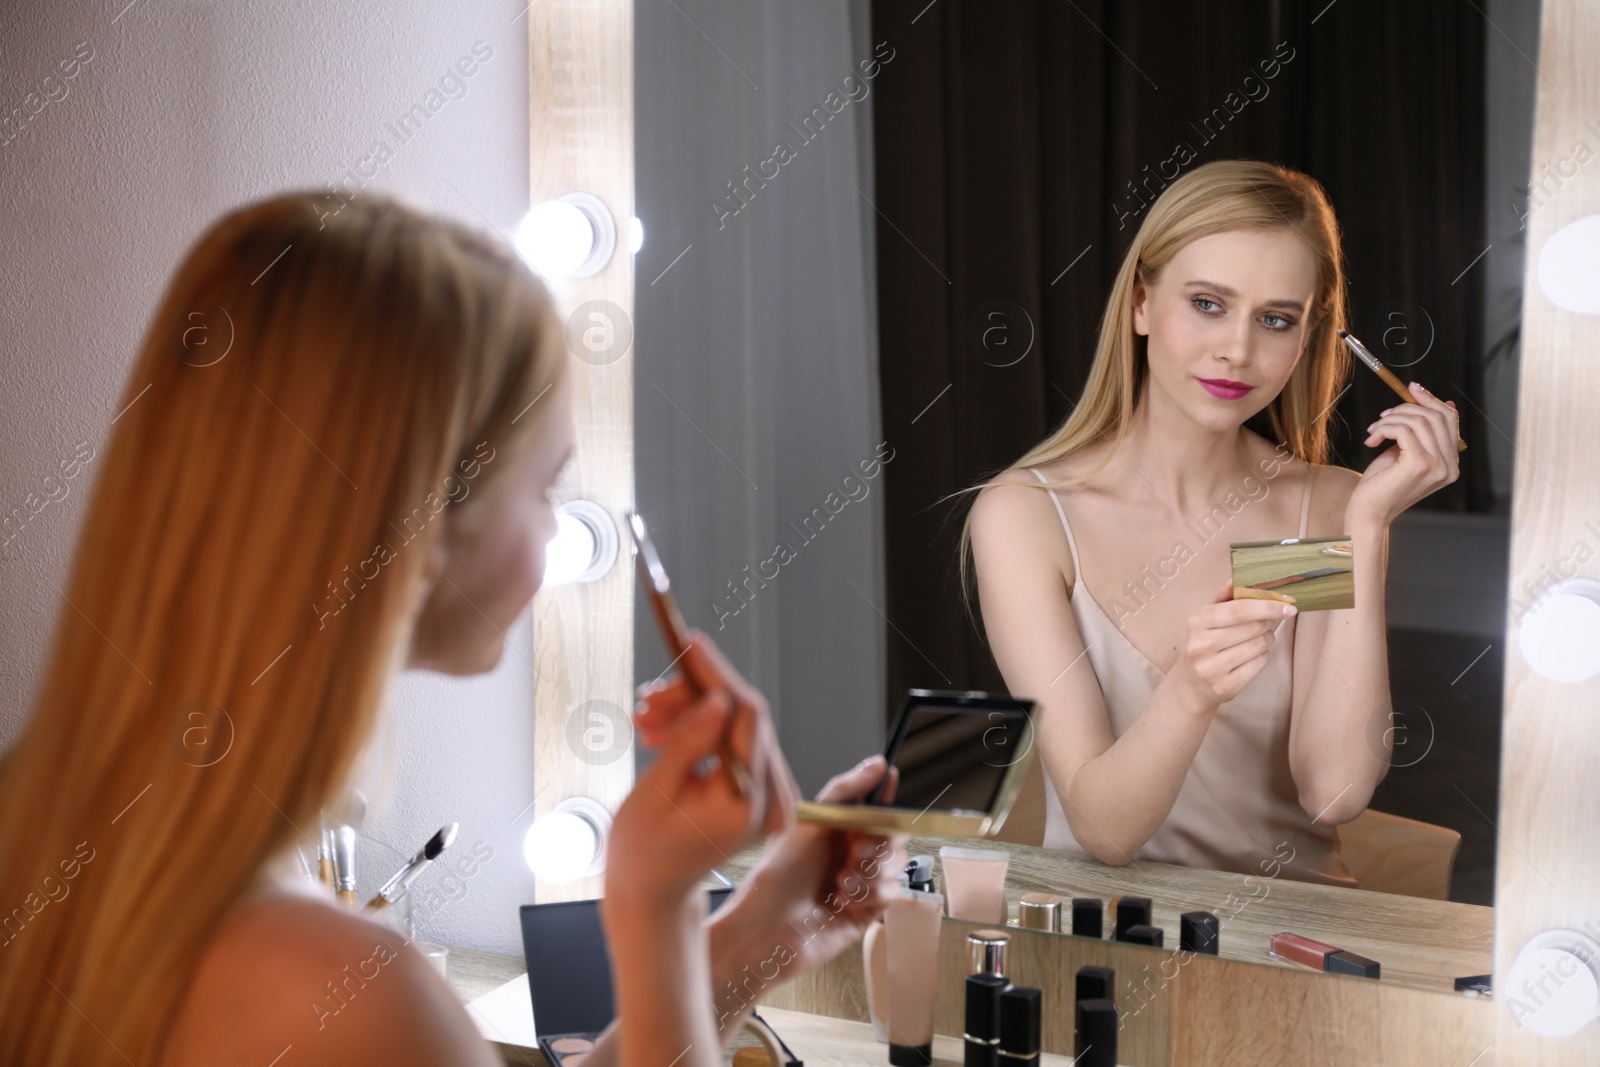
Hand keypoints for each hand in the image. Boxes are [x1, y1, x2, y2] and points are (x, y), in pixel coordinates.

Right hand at [607, 631, 796, 904]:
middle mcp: (771, 801)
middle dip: (695, 697)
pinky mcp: (754, 793)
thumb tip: (718, 698)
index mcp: (751, 804)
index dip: (718, 674)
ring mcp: (766, 798)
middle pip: (744, 719)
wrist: (650, 894)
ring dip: (691, 714)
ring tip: (646, 719)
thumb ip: (692, 743)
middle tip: (651, 697)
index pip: (747, 717)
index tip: (690, 643)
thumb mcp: (658, 792)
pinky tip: (662, 733)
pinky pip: (731, 746)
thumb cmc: (643, 851)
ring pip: (735, 728)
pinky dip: (699, 734)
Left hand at [705, 755, 906, 1033]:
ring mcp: (860, 883)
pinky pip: (891, 894)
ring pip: (896, 865)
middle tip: (855, 850)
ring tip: (841, 881)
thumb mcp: (809, 822)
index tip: (890, 778)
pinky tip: (844, 899)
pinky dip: (872, 894)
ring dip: (873, 871)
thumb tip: (877, 763)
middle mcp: (849, 855)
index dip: (884, 793)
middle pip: (893, 836)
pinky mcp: (866, 912)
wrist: (765, 928)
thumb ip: (845, 791)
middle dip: (879, 841)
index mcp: (836, 831)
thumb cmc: (776, 875)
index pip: (872, 806)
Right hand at [1168, 583, 1297, 708]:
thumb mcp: (1208, 618)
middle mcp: (1201, 645)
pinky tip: (1252, 657)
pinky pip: (1259, 665)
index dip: (1267, 606)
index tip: (1289, 607)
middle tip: (1268, 624)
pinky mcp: (1225, 686)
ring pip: (1259, 646)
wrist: (1193, 682)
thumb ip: (1223, 598)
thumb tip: (1234, 579)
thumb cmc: (1206, 643)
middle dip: (1268, 624)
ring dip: (1266, 641)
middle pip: (1253, 628)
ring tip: (1258, 641)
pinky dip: (1262, 658)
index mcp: (1198, 622)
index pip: (1239, 610)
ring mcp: (1211, 668)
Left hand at [1349, 381, 1460, 526]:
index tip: (1412, 388)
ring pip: (1418, 421)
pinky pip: (1404, 430)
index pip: (1450, 420)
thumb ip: (1422, 432)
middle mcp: (1449, 466)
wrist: (1368, 511)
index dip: (1431, 400)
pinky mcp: (1419, 465)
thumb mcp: (1405, 451)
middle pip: (1436, 416)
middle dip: (1406, 408)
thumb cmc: (1383, 483)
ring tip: (1375, 430)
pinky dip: (1385, 428)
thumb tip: (1443, 403)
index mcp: (1450, 463)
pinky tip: (1373, 439)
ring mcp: (1437, 466)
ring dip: (1391, 420)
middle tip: (1383, 416)